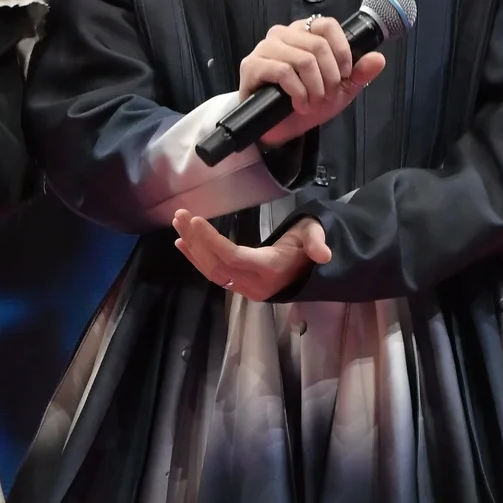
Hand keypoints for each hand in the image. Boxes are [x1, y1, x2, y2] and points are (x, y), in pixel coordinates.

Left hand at [171, 209, 329, 300]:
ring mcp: (246, 288)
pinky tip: (182, 244)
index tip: (195, 221)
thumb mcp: (315, 235)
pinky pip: (215, 274)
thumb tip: (324, 254)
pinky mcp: (240, 286)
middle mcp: (255, 283)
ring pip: (212, 271)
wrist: (309, 267)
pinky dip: (197, 259)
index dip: (212, 241)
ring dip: (193, 248)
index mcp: (270, 269)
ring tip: (178, 224)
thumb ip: (317, 242)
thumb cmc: (308, 244)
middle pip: (217, 265)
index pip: (234, 257)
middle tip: (180, 215)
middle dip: (196, 241)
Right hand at [238, 18, 385, 147]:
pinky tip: (298, 105)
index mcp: (304, 32)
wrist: (280, 129)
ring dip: (314, 87)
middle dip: (329, 77)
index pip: (328, 25)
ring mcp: (265, 48)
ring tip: (312, 103)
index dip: (342, 51)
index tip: (344, 76)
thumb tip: (379, 58)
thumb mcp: (339, 90)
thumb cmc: (307, 103)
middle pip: (318, 45)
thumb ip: (358, 74)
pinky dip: (298, 92)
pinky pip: (283, 71)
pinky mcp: (251, 65)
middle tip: (325, 96)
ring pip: (303, 59)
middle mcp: (283, 34)